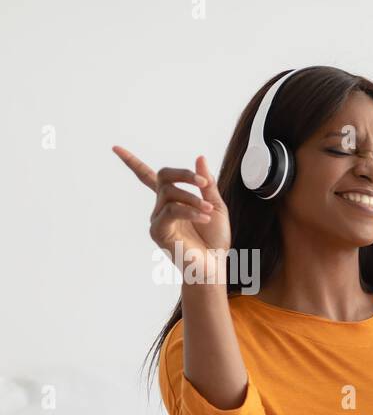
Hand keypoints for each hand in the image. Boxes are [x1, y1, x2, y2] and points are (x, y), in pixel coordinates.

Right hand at [112, 147, 230, 283]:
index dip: (131, 162)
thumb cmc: (214, 239)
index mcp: (172, 200)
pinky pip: (171, 211)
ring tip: (208, 212)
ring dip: (193, 199)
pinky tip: (203, 218)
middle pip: (163, 177)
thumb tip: (199, 158)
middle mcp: (161, 207)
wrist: (213, 265)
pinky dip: (189, 212)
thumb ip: (207, 185)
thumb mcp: (215, 207)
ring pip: (170, 194)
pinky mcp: (158, 232)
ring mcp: (157, 219)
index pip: (148, 177)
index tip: (115, 148)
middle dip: (184, 175)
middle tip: (203, 184)